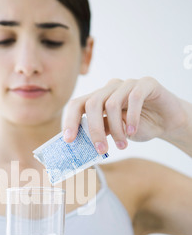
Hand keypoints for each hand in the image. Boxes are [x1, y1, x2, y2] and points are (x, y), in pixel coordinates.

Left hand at [63, 77, 187, 153]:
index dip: (69, 120)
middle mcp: (110, 88)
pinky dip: (132, 118)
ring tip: (122, 145)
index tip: (69, 140)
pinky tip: (133, 132)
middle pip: (92, 104)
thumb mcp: (115, 133)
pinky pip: (134, 98)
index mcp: (98, 98)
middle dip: (94, 130)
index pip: (76, 104)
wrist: (167, 121)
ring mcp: (127, 84)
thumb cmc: (138, 127)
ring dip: (116, 130)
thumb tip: (81, 144)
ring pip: (111, 104)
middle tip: (101, 150)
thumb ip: (100, 133)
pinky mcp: (146, 84)